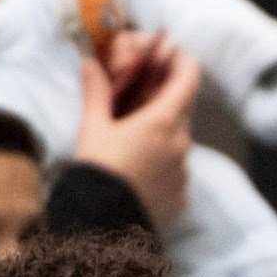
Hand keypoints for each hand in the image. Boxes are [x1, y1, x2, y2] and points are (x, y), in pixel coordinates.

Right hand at [71, 44, 196, 224]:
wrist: (100, 220)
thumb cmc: (96, 168)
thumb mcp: (92, 127)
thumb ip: (96, 92)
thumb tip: (90, 63)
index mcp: (162, 121)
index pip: (187, 81)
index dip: (185, 65)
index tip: (180, 55)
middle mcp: (180, 145)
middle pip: (181, 114)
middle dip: (166, 105)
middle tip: (144, 103)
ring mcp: (183, 173)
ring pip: (179, 144)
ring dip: (164, 138)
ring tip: (136, 143)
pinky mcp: (180, 197)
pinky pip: (176, 173)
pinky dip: (163, 167)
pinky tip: (140, 172)